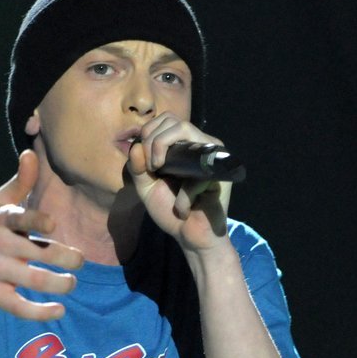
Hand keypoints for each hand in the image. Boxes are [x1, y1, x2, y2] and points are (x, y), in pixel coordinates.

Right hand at [0, 150, 83, 319]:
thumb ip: (19, 183)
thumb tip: (31, 153)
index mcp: (0, 221)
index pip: (19, 219)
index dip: (36, 222)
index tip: (54, 226)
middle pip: (37, 253)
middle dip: (65, 259)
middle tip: (80, 261)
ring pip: (33, 281)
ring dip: (60, 285)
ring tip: (72, 283)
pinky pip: (19, 307)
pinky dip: (41, 313)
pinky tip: (59, 311)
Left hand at [126, 113, 232, 250]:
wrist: (191, 237)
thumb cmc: (171, 211)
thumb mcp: (147, 188)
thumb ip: (137, 168)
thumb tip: (136, 146)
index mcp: (182, 147)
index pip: (166, 120)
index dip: (149, 133)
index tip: (145, 163)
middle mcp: (199, 146)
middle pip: (174, 120)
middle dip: (154, 140)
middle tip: (153, 168)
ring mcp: (212, 157)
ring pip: (186, 130)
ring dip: (163, 149)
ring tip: (161, 175)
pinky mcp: (220, 174)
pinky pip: (195, 173)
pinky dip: (183, 196)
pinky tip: (182, 209)